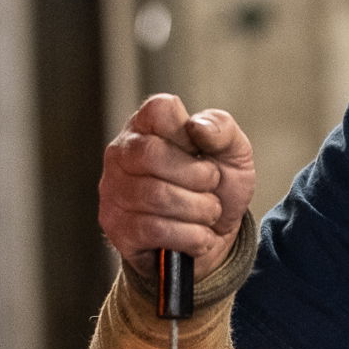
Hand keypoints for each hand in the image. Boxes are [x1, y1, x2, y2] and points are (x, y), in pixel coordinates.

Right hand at [99, 94, 255, 279]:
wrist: (215, 238)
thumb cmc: (219, 187)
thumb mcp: (234, 153)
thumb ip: (222, 130)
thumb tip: (197, 126)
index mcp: (148, 126)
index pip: (159, 109)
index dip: (189, 133)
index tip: (202, 152)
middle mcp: (122, 154)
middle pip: (152, 154)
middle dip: (200, 177)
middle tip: (212, 187)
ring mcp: (114, 191)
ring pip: (156, 195)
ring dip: (200, 210)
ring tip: (208, 212)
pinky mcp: (118, 229)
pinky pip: (154, 229)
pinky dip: (191, 236)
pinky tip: (198, 235)